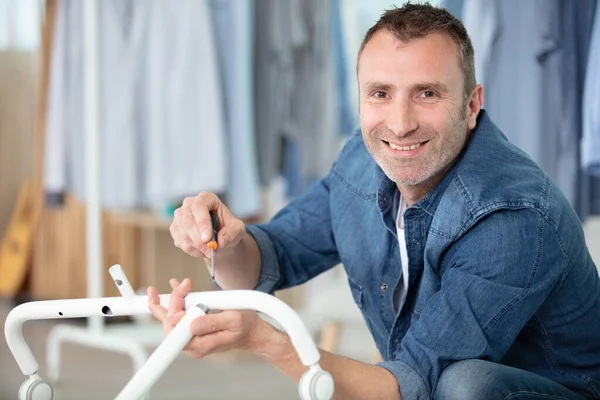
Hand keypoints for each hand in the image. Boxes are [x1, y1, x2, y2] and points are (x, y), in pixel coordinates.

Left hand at [147, 278, 269, 358]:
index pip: (176, 330)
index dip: (175, 310)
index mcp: (201, 344)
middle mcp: (193, 345)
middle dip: (173, 301)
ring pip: (171, 322)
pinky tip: (175, 292)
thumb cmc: (246, 327)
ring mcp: (192, 339)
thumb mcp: (234, 320)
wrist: (252, 333)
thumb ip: (212, 323)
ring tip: (160, 289)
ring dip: (168, 303)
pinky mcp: (193, 332)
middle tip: (182, 285)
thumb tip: (192, 324)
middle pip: (171, 324)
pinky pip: (178, 319)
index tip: (183, 293)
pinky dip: (175, 305)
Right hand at [170, 192, 245, 257]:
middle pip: (188, 221)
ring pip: (183, 233)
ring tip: (210, 250)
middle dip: (199, 240)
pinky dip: (192, 250)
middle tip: (211, 251)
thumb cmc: (229, 229)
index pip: (199, 206)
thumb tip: (220, 241)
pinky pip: (180, 241)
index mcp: (207, 198)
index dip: (202, 222)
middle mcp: (190, 203)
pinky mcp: (175, 227)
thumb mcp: (238, 230)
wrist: (220, 237)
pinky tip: (202, 250)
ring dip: (197, 247)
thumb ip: (232, 233)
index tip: (207, 238)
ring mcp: (180, 215)